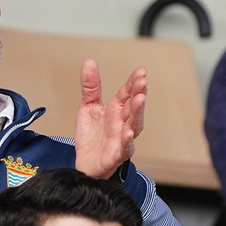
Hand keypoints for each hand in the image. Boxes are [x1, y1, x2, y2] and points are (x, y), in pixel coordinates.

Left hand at [73, 59, 146, 178]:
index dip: (134, 82)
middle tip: (142, 82)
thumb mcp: (88, 107)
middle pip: (133, 106)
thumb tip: (89, 61)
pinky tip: (128, 133)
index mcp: (116, 109)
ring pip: (134, 124)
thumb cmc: (92, 137)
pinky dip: (127, 141)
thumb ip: (91, 86)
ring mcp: (121, 138)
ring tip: (140, 99)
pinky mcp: (116, 154)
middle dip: (138, 93)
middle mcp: (122, 122)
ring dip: (138, 112)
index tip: (141, 72)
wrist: (84, 164)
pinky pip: (124, 147)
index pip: (127, 93)